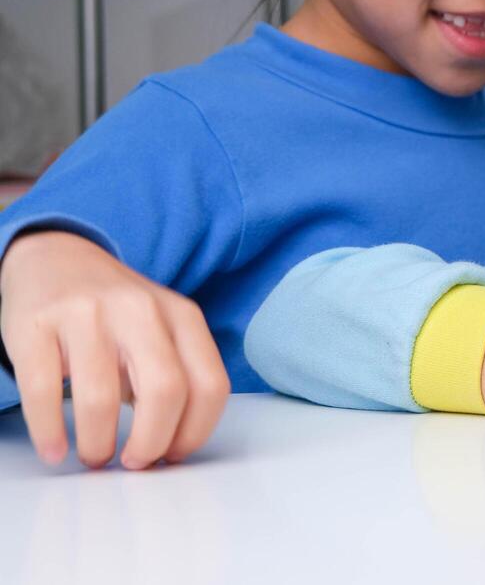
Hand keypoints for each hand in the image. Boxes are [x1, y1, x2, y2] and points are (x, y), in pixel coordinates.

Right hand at [0, 231, 230, 468]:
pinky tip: (56, 450)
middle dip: (152, 442)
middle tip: (135, 462)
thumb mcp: (162, 330)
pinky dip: (50, 433)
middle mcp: (139, 310)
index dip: (195, 431)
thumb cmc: (116, 313)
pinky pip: (43, 392)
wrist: (55, 259)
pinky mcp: (35, 326)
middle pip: (165, 391)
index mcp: (182, 315)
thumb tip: (171, 446)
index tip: (173, 455)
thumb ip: (175, 376)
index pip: (210, 385)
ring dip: (98, 444)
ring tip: (95, 455)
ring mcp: (86, 315)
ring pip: (100, 398)